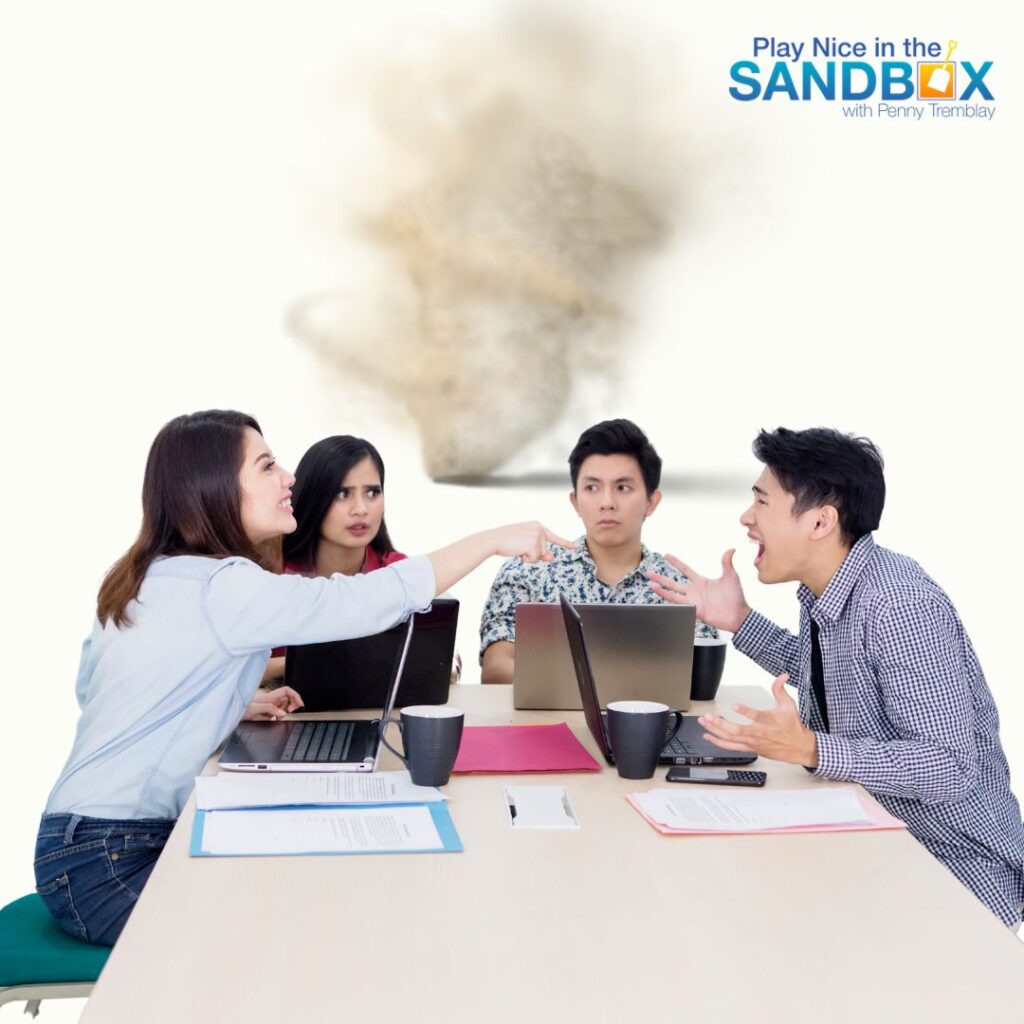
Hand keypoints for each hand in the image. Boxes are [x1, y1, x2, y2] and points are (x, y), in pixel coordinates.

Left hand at [243, 686, 303, 720]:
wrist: (234, 714)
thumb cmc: (242, 708)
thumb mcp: (256, 708)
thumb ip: (271, 709)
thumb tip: (283, 713)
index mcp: (271, 696)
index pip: (288, 691)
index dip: (296, 696)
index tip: (300, 704)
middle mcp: (272, 700)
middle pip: (289, 699)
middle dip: (292, 705)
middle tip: (290, 711)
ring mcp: (270, 706)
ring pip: (284, 707)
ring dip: (285, 713)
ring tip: (278, 717)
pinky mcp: (267, 713)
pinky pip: (278, 714)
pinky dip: (280, 717)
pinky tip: (274, 720)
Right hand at [491, 522, 575, 562]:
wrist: (493, 540)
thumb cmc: (506, 542)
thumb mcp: (525, 545)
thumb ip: (539, 551)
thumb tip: (552, 557)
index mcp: (537, 526)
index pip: (554, 537)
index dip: (566, 543)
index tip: (575, 546)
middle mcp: (539, 528)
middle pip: (544, 550)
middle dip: (533, 554)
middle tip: (519, 548)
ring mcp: (537, 535)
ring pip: (540, 555)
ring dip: (528, 556)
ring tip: (517, 548)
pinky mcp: (533, 542)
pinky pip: (534, 558)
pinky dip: (526, 559)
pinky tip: (517, 551)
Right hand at [647, 549, 750, 632]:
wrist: (739, 615)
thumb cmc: (736, 597)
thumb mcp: (731, 576)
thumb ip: (727, 563)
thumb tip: (732, 549)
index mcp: (701, 581)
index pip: (685, 569)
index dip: (675, 562)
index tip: (666, 555)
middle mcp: (694, 591)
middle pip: (673, 583)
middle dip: (660, 578)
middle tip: (648, 573)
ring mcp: (693, 602)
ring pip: (672, 595)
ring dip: (661, 590)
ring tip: (651, 585)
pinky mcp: (695, 611)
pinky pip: (680, 607)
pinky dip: (672, 604)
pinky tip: (663, 601)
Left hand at [697, 674, 818, 767]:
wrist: (799, 748)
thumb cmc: (792, 726)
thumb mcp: (789, 705)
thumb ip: (780, 690)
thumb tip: (782, 675)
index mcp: (769, 721)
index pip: (757, 716)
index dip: (746, 711)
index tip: (734, 705)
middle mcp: (759, 733)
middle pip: (738, 731)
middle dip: (721, 724)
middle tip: (708, 716)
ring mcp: (753, 742)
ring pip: (732, 739)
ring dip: (716, 731)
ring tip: (704, 722)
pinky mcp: (750, 748)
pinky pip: (732, 747)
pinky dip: (719, 743)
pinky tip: (708, 736)